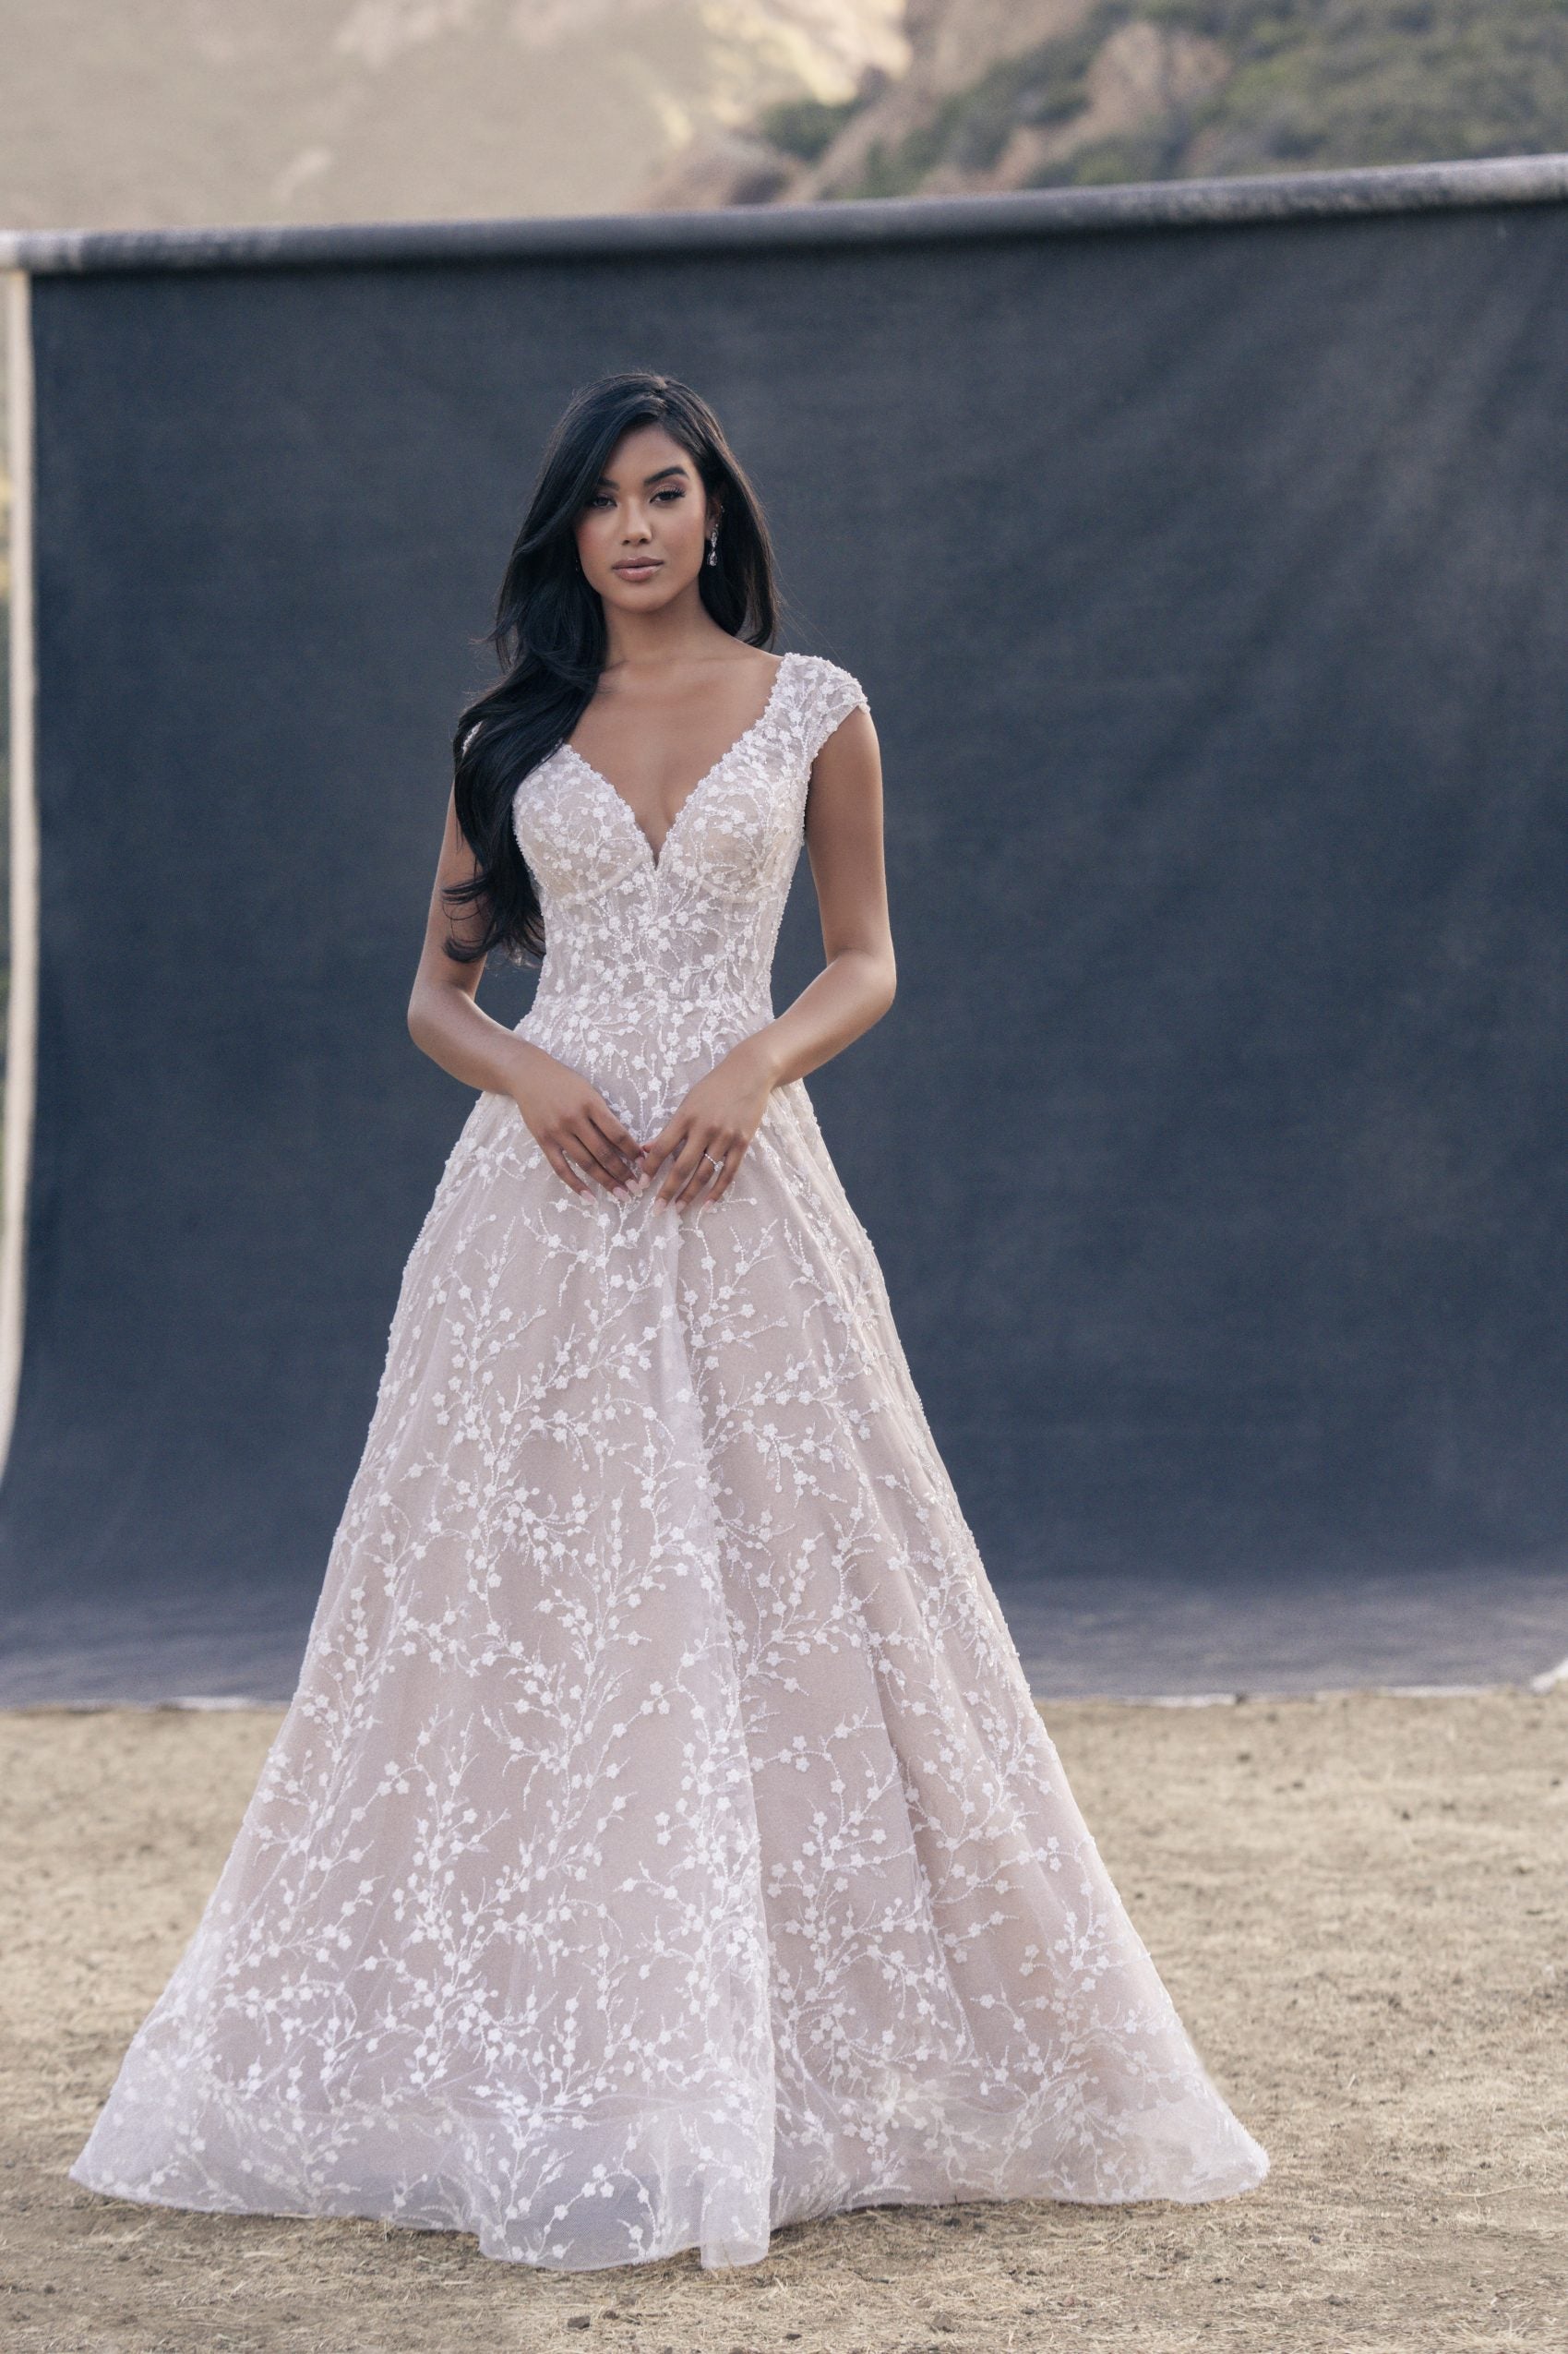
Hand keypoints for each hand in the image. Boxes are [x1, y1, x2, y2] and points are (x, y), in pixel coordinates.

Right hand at [508, 1042, 645, 1201]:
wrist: (529, 1074)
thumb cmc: (565, 1082)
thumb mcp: (589, 1091)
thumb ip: (603, 1115)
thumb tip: (624, 1144)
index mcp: (590, 1103)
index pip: (617, 1133)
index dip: (632, 1151)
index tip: (644, 1164)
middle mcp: (574, 1118)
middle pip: (603, 1152)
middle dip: (622, 1172)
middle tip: (636, 1187)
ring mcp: (557, 1131)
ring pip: (586, 1163)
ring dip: (605, 1181)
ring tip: (621, 1194)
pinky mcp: (544, 1141)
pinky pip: (561, 1168)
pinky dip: (576, 1185)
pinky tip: (590, 1197)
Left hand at [639, 1037, 775, 1211]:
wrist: (749, 1073)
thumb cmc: (714, 1087)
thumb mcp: (688, 1103)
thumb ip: (670, 1128)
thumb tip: (647, 1149)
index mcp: (686, 1116)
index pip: (663, 1148)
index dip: (650, 1168)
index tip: (641, 1184)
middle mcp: (704, 1128)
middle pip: (682, 1167)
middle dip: (667, 1190)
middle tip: (657, 1209)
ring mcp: (725, 1137)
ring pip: (704, 1174)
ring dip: (690, 1194)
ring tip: (678, 1209)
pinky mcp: (742, 1143)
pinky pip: (728, 1173)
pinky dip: (717, 1191)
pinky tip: (707, 1204)